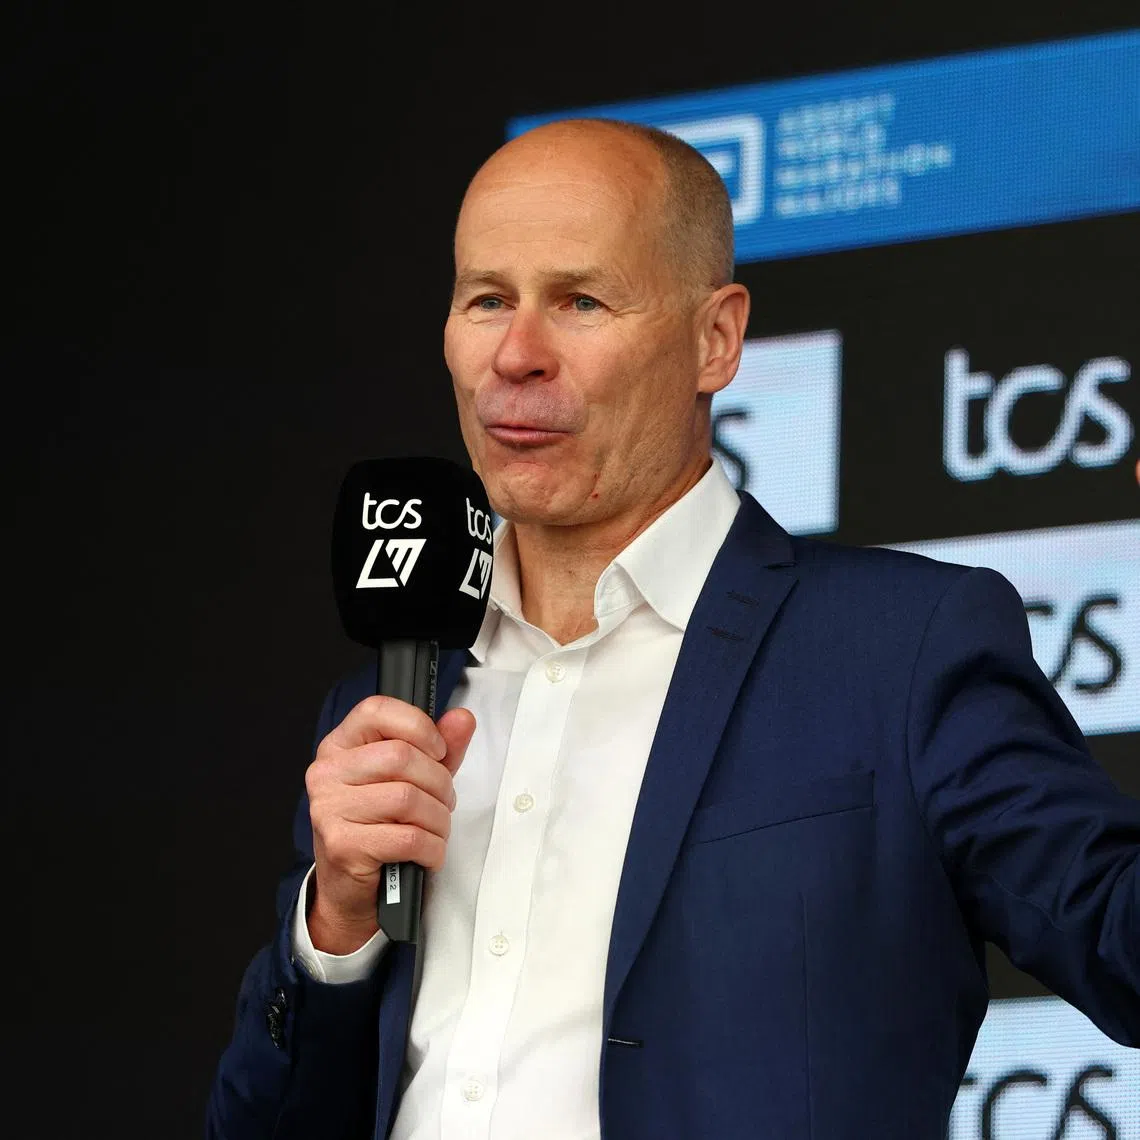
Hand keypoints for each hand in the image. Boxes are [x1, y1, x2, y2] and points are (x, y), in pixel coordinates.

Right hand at [304, 696, 475, 953]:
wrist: (350, 889)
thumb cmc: (380, 826)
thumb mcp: (412, 779)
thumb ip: (439, 747)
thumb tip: (462, 718)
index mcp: (340, 745)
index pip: (376, 710)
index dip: (418, 725)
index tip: (438, 750)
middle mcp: (327, 773)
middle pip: (401, 757)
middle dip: (439, 782)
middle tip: (443, 802)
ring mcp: (329, 809)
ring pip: (408, 798)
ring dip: (438, 819)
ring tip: (436, 829)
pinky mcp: (342, 846)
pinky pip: (407, 837)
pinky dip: (431, 847)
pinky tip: (428, 852)